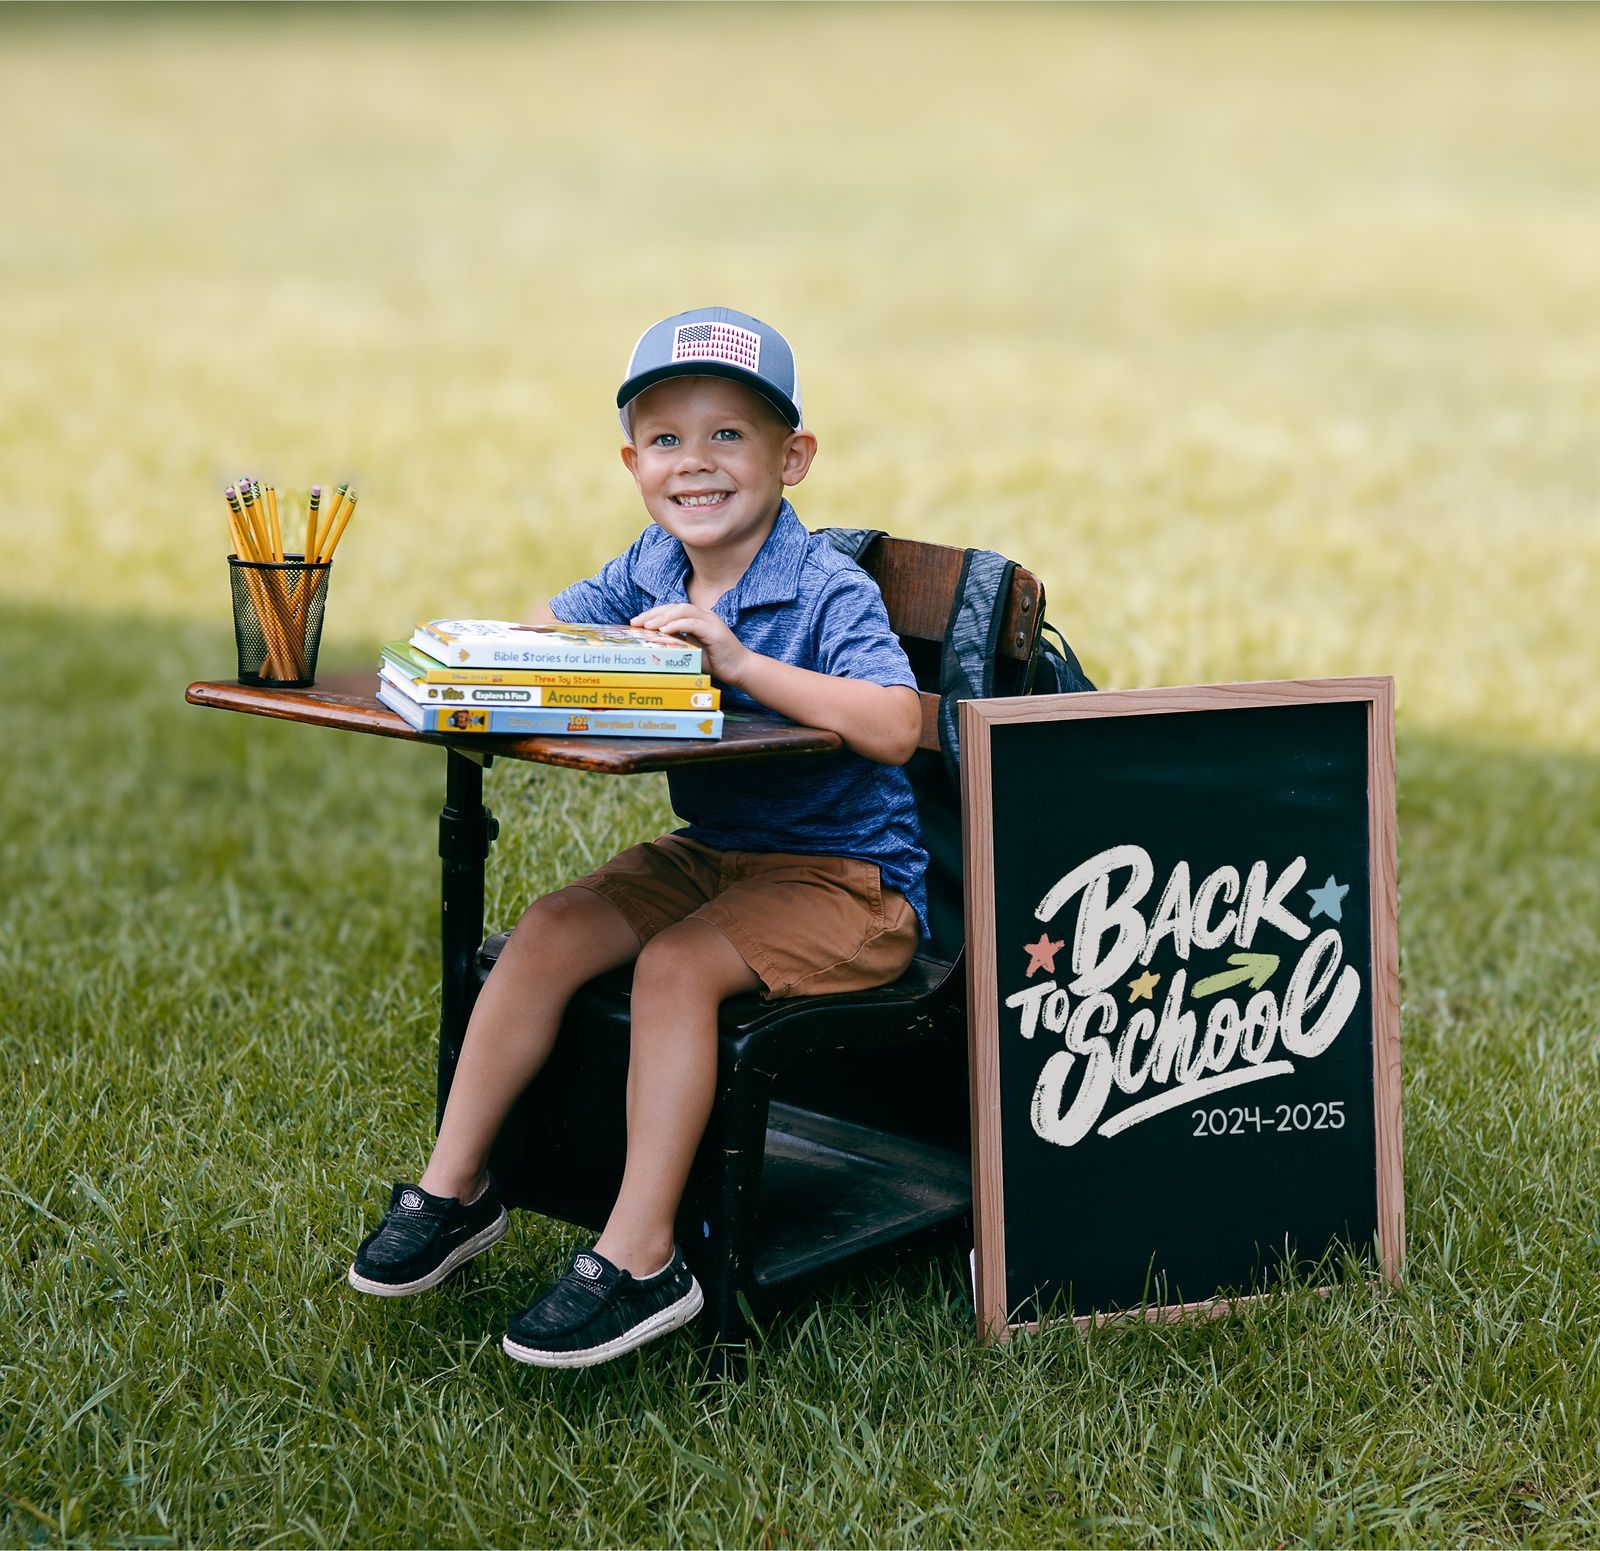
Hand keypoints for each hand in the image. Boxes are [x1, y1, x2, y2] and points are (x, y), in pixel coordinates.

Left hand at [631, 603, 750, 684]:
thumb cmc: (716, 662)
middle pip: (675, 606)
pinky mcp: (715, 630)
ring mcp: (710, 621)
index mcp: (697, 619)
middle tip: (636, 622)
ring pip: (683, 611)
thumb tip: (653, 644)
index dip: (653, 613)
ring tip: (647, 626)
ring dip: (663, 617)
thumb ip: (676, 644)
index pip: (672, 610)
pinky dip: (677, 624)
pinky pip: (693, 623)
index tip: (637, 622)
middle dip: (653, 613)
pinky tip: (664, 630)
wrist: (740, 670)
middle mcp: (704, 616)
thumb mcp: (690, 651)